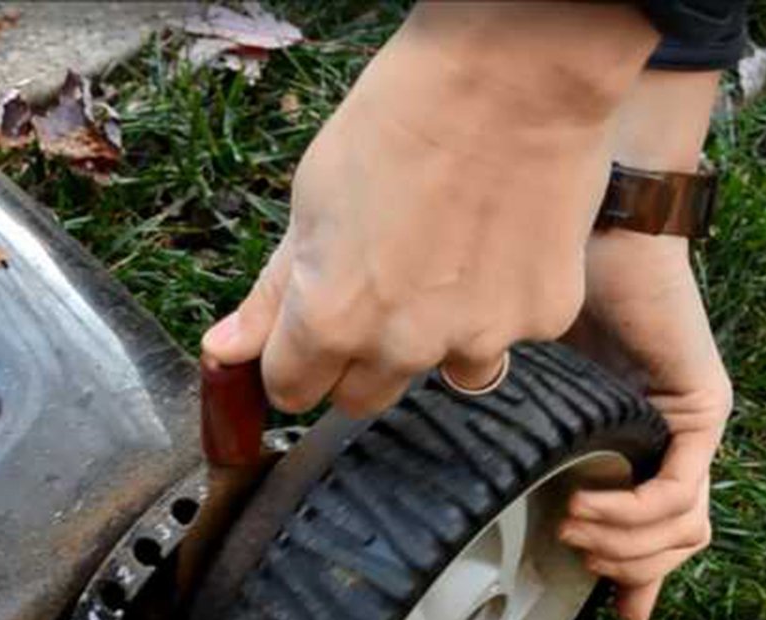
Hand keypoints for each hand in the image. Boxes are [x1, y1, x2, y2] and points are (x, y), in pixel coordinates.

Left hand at [201, 3, 657, 414]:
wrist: (511, 75)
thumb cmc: (397, 123)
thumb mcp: (308, 205)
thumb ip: (272, 295)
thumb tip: (223, 351)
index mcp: (329, 322)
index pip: (292, 390)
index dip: (291, 363)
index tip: (302, 339)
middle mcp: (400, 348)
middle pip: (361, 398)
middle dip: (356, 361)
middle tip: (375, 292)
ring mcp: (476, 340)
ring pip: (439, 374)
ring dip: (432, 340)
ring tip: (444, 261)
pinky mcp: (541, 321)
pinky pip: (506, 337)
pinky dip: (498, 305)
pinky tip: (496, 244)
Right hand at [560, 231, 731, 619]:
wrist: (581, 235)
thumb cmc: (541, 303)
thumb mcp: (531, 402)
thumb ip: (532, 451)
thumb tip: (496, 504)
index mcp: (633, 439)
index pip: (659, 534)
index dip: (637, 578)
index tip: (612, 610)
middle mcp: (670, 437)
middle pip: (678, 544)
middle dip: (622, 564)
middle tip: (569, 545)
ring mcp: (691, 426)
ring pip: (686, 530)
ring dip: (624, 546)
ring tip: (573, 523)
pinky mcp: (700, 408)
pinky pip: (681, 493)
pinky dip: (634, 515)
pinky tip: (588, 503)